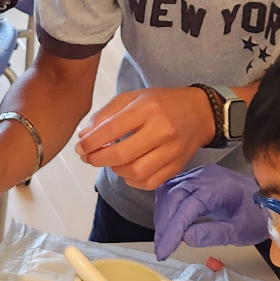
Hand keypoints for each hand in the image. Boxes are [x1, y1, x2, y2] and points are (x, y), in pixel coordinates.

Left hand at [74, 87, 213, 189]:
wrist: (200, 113)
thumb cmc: (161, 103)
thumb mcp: (132, 98)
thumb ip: (106, 114)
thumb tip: (84, 136)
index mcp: (148, 108)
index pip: (112, 129)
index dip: (91, 142)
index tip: (79, 147)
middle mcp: (162, 130)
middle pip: (122, 154)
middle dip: (97, 159)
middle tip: (87, 157)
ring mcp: (171, 151)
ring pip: (135, 172)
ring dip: (114, 169)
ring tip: (109, 161)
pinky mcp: (177, 166)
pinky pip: (149, 182)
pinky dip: (132, 180)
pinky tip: (126, 170)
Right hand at [152, 164, 265, 259]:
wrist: (269, 199)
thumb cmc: (258, 216)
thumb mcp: (240, 231)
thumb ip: (213, 234)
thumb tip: (185, 238)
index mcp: (219, 188)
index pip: (187, 207)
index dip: (172, 230)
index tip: (164, 251)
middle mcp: (205, 176)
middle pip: (173, 196)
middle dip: (164, 224)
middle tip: (162, 248)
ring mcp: (199, 174)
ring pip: (169, 191)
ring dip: (163, 216)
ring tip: (164, 239)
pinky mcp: (196, 177)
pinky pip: (173, 188)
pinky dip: (167, 207)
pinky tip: (169, 223)